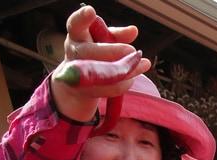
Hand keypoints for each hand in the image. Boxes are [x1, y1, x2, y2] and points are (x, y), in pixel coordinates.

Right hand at [52, 6, 150, 121]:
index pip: (75, 24)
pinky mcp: (87, 91)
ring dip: (126, 69)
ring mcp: (77, 74)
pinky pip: (111, 88)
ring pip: (102, 72)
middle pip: (89, 52)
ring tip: (143, 63)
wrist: (80, 80)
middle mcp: (73, 53)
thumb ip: (117, 35)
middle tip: (133, 50)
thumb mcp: (104, 40)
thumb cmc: (95, 52)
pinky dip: (126, 82)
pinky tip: (133, 77)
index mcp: (77, 35)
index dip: (81, 18)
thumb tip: (134, 30)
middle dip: (113, 51)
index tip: (91, 11)